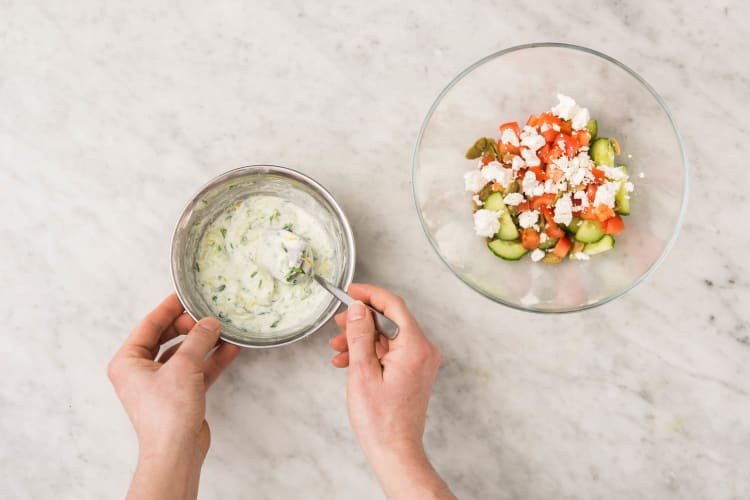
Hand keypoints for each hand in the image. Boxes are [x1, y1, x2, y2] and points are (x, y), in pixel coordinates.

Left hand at [107, 294, 240, 499]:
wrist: (177, 451)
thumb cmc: (168, 413)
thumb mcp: (184, 366)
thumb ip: (198, 339)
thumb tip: (209, 322)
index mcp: (128, 362)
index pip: (149, 325)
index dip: (168, 308)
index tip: (184, 295)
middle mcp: (140, 372)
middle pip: (166, 338)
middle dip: (189, 327)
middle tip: (206, 316)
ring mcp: (161, 384)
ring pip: (184, 354)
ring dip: (204, 343)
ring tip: (222, 329)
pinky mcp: (180, 395)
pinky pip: (196, 370)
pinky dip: (211, 360)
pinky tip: (229, 349)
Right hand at [329, 284, 454, 498]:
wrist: (395, 451)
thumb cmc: (380, 420)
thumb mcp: (362, 372)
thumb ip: (360, 336)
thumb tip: (359, 308)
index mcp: (415, 347)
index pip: (394, 306)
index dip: (370, 295)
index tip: (351, 291)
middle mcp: (423, 351)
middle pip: (390, 320)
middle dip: (361, 321)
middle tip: (338, 324)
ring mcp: (419, 362)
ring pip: (386, 337)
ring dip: (361, 339)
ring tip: (336, 349)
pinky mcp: (413, 372)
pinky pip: (389, 353)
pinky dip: (368, 354)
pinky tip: (346, 362)